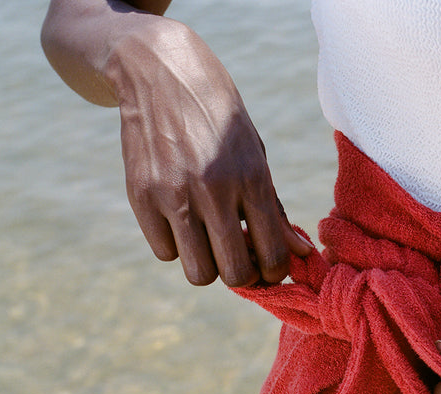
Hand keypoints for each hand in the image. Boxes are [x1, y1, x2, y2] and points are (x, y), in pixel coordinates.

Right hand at [105, 18, 312, 285]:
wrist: (160, 71)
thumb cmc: (219, 118)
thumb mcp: (255, 153)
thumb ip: (275, 208)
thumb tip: (300, 253)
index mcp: (251, 176)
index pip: (272, 254)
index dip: (273, 272)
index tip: (268, 265)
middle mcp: (213, 188)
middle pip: (234, 274)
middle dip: (241, 274)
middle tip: (239, 257)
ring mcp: (173, 194)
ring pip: (198, 273)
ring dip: (207, 265)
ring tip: (208, 240)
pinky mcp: (140, 196)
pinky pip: (164, 252)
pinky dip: (175, 245)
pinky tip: (180, 219)